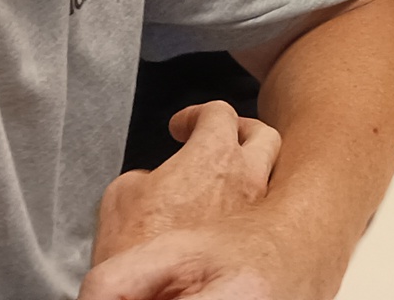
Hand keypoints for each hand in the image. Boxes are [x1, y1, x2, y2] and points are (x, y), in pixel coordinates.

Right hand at [82, 102, 281, 298]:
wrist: (153, 293)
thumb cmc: (136, 246)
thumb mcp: (122, 194)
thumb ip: (146, 173)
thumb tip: (152, 179)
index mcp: (213, 155)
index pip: (219, 112)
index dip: (197, 114)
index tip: (183, 126)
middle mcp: (246, 177)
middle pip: (263, 135)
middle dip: (240, 130)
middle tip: (219, 137)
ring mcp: (256, 210)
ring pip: (271, 171)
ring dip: (251, 165)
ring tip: (228, 174)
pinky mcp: (254, 239)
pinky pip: (262, 208)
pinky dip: (247, 201)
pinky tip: (226, 212)